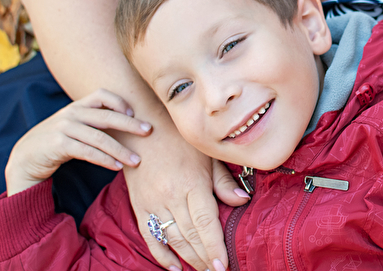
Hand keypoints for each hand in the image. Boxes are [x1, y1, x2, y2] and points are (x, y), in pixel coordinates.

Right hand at [5, 88, 151, 195]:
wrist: (25, 157)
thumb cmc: (58, 141)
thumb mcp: (75, 125)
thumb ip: (95, 121)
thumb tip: (130, 121)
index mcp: (77, 106)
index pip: (102, 94)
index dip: (120, 101)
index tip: (135, 114)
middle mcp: (71, 114)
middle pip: (107, 116)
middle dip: (130, 124)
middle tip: (149, 131)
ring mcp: (64, 129)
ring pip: (99, 138)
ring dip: (120, 150)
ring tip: (136, 160)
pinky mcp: (58, 145)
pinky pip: (87, 152)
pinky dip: (104, 159)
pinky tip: (117, 167)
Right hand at [122, 122, 250, 270]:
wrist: (143, 127)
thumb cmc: (180, 139)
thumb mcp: (207, 155)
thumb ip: (223, 181)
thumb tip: (242, 200)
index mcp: (192, 183)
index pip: (205, 222)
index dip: (214, 246)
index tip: (223, 265)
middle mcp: (171, 196)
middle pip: (190, 236)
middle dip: (205, 258)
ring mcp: (153, 203)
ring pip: (172, 239)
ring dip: (188, 259)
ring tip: (202, 270)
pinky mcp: (139, 206)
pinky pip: (151, 236)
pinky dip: (161, 254)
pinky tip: (173, 267)